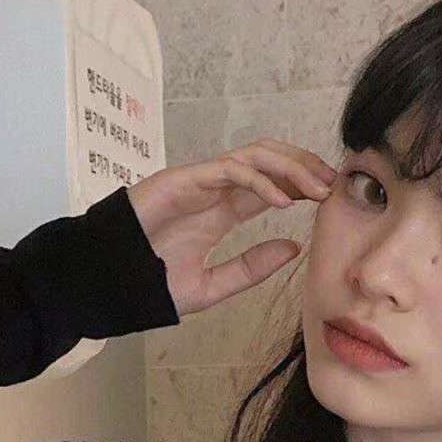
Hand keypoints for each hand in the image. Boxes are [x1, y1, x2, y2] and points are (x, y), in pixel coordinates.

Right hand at [125, 139, 338, 317]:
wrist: (107, 282)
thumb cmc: (149, 283)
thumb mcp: (212, 285)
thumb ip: (250, 268)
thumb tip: (293, 248)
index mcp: (222, 210)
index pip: (271, 185)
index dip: (302, 185)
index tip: (331, 200)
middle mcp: (215, 190)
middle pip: (269, 160)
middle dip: (305, 167)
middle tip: (334, 187)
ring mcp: (200, 181)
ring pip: (255, 155)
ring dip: (291, 167)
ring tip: (317, 189)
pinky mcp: (184, 179)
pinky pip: (230, 169)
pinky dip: (259, 181)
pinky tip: (281, 202)